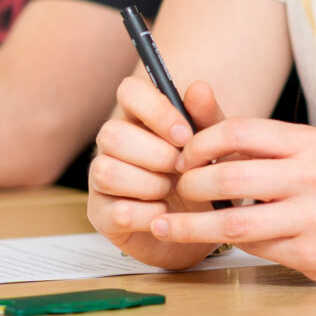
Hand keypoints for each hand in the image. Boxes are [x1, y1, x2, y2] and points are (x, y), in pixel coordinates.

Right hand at [88, 74, 220, 269]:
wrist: (202, 227)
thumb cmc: (202, 177)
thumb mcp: (214, 145)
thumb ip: (207, 118)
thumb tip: (199, 88)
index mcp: (139, 118)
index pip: (129, 90)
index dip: (156, 110)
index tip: (186, 135)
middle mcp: (113, 145)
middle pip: (111, 133)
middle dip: (156, 155)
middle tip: (182, 169)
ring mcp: (102, 180)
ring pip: (106, 171)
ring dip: (150, 185)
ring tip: (171, 192)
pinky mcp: (102, 215)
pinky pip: (118, 212)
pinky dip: (150, 215)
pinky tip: (164, 214)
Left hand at [154, 117, 315, 284]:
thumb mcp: (313, 153)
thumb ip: (260, 141)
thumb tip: (198, 113)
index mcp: (310, 142)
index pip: (240, 129)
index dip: (200, 143)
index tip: (183, 156)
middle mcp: (313, 175)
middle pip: (228, 175)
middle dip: (189, 185)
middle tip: (177, 190)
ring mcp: (314, 216)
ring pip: (233, 222)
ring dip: (191, 226)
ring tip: (167, 225)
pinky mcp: (313, 253)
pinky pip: (256, 248)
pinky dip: (231, 246)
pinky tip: (219, 242)